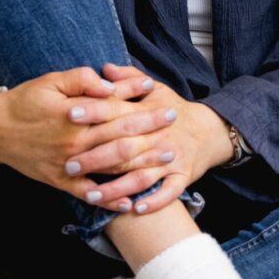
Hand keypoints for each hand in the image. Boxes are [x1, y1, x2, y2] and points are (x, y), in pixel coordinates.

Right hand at [0, 67, 176, 202]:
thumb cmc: (25, 101)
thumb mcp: (52, 81)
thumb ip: (83, 80)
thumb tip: (111, 85)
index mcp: (75, 116)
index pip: (117, 111)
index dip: (143, 107)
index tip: (165, 101)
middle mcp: (75, 143)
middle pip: (121, 139)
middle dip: (151, 133)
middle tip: (175, 128)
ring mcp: (68, 165)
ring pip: (111, 168)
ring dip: (141, 166)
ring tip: (166, 161)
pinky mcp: (59, 181)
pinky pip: (88, 194)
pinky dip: (109, 199)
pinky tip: (129, 202)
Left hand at [58, 62, 233, 215]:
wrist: (210, 131)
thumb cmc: (174, 109)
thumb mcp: (156, 88)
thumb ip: (129, 78)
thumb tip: (105, 68)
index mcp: (149, 113)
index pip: (118, 111)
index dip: (94, 111)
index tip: (70, 114)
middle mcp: (159, 137)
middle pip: (124, 149)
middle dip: (96, 158)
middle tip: (68, 165)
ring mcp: (171, 159)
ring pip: (141, 177)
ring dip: (117, 188)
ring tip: (91, 195)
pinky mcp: (182, 177)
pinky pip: (168, 193)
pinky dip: (153, 202)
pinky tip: (133, 209)